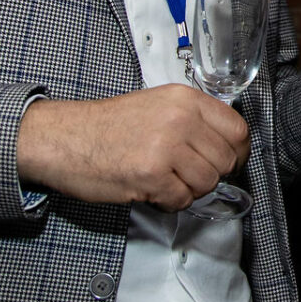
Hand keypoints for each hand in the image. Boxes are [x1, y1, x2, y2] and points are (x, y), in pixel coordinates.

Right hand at [17, 85, 250, 210]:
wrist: (63, 138)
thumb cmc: (105, 126)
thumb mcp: (157, 105)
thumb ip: (192, 120)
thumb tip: (225, 145)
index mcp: (184, 99)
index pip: (237, 129)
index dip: (236, 152)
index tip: (228, 162)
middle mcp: (180, 119)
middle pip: (225, 160)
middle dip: (210, 175)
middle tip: (186, 175)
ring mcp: (166, 147)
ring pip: (206, 183)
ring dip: (188, 190)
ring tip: (164, 180)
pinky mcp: (151, 175)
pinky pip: (181, 201)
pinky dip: (168, 203)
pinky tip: (151, 190)